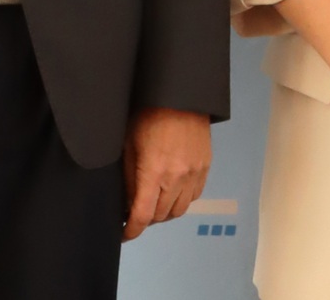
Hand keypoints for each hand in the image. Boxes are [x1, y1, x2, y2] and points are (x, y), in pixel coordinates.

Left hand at [122, 108, 210, 240]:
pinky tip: (172, 192)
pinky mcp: (205, 167)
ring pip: (180, 210)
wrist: (181, 95)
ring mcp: (195, 173)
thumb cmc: (147, 116)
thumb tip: (128, 204)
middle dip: (146, 219)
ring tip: (154, 204)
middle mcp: (177, 178)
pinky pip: (194, 196)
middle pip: (161, 216)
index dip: (131, 230)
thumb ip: (130, 178)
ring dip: (164, 213)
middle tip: (135, 212)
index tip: (124, 234)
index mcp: (154, 172)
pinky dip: (181, 200)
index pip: (142, 215)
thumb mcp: (129, 145)